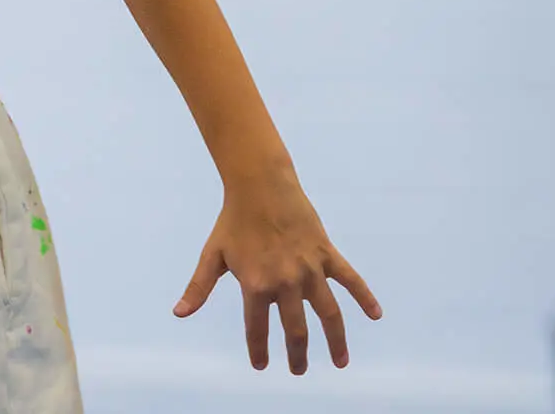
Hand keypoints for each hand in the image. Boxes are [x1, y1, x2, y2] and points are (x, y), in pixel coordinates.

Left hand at [177, 164, 379, 373]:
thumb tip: (179, 313)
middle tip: (298, 370)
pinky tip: (376, 314)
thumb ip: (199, 287)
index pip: (257, 328)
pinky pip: (350, 279)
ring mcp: (309, 269)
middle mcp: (285, 282)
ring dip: (336, 340)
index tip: (261, 365)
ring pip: (328, 314)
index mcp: (256, 285)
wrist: (260, 185)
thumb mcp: (213, 255)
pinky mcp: (326, 254)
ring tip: (340, 361)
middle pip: (296, 330)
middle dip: (298, 355)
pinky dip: (365, 297)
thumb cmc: (233, 221)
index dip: (258, 350)